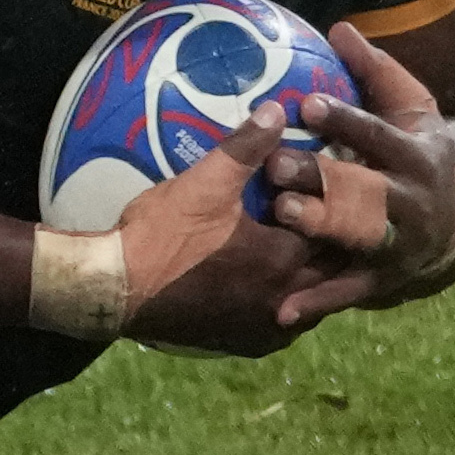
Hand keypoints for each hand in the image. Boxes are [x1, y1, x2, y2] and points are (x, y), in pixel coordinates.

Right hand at [121, 118, 360, 357]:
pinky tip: (280, 295)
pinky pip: (283, 330)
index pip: (334, 233)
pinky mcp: (242, 344)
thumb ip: (246, 146)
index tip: (336, 192)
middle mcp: (283, 299)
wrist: (117, 288)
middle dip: (335, 248)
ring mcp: (263, 328)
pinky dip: (290, 311)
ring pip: (312, 306)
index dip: (337, 210)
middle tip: (331, 222)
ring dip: (315, 282)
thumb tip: (277, 110)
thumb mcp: (206, 182)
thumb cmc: (162, 234)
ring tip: (311, 257)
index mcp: (282, 258)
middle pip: (332, 274)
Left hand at [278, 28, 454, 311]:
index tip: (306, 102)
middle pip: (365, 188)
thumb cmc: (414, 148)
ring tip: (282, 218)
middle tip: (278, 166)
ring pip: (357, 236)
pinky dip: (316, 302)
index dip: (346, 119)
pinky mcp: (384, 279)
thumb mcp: (408, 106)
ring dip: (320, 228)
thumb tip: (338, 27)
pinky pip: (347, 290)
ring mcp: (400, 244)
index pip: (379, 134)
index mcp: (418, 155)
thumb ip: (374, 70)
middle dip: (324, 177)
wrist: (452, 221)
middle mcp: (412, 201)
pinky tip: (281, 310)